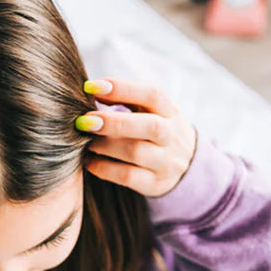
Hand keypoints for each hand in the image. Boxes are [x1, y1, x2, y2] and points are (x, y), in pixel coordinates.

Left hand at [74, 78, 197, 198]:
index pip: (152, 94)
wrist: (186, 166)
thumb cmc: (155, 130)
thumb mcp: (150, 110)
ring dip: (104, 146)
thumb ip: (125, 97)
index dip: (123, 88)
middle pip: (150, 126)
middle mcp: (172, 136)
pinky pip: (127, 177)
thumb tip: (92, 89)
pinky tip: (89, 161)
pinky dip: (103, 168)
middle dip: (114, 122)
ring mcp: (166, 162)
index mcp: (170, 111)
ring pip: (136, 152)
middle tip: (84, 121)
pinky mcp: (155, 184)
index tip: (92, 87)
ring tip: (85, 141)